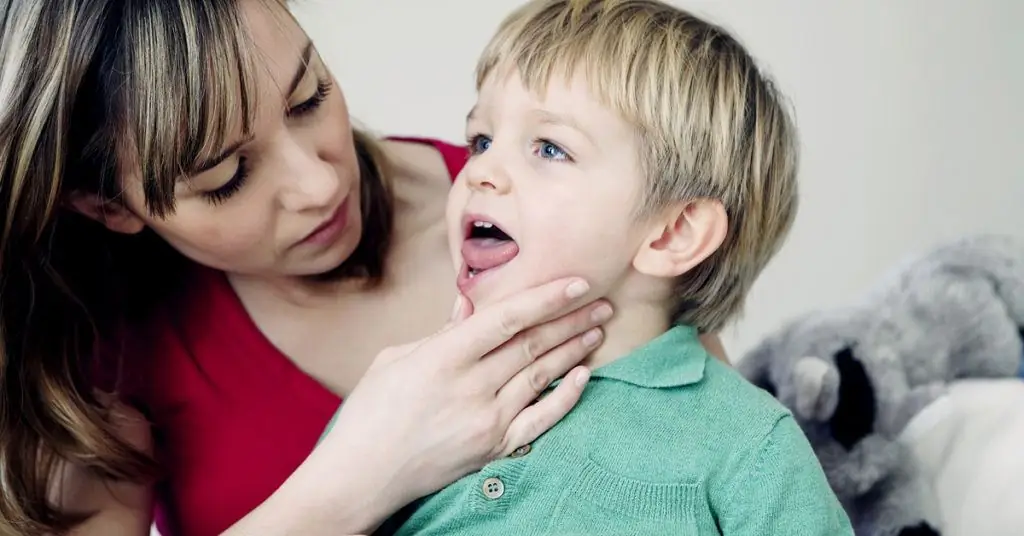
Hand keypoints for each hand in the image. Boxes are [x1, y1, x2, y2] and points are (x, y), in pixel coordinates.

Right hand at [320, 277, 609, 519]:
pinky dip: (566, 396)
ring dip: (574, 349)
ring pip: (543, 375)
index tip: (577, 281)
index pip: (507, 318)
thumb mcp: (395, 359)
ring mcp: (486, 420)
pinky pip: (542, 418)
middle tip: (600, 301)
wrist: (361, 477)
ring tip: (597, 328)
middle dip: (571, 319)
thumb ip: (440, 331)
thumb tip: (469, 302)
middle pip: (533, 343)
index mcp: (442, 357)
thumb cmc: (370, 414)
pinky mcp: (494, 448)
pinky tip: (584, 374)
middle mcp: (470, 387)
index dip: (546, 297)